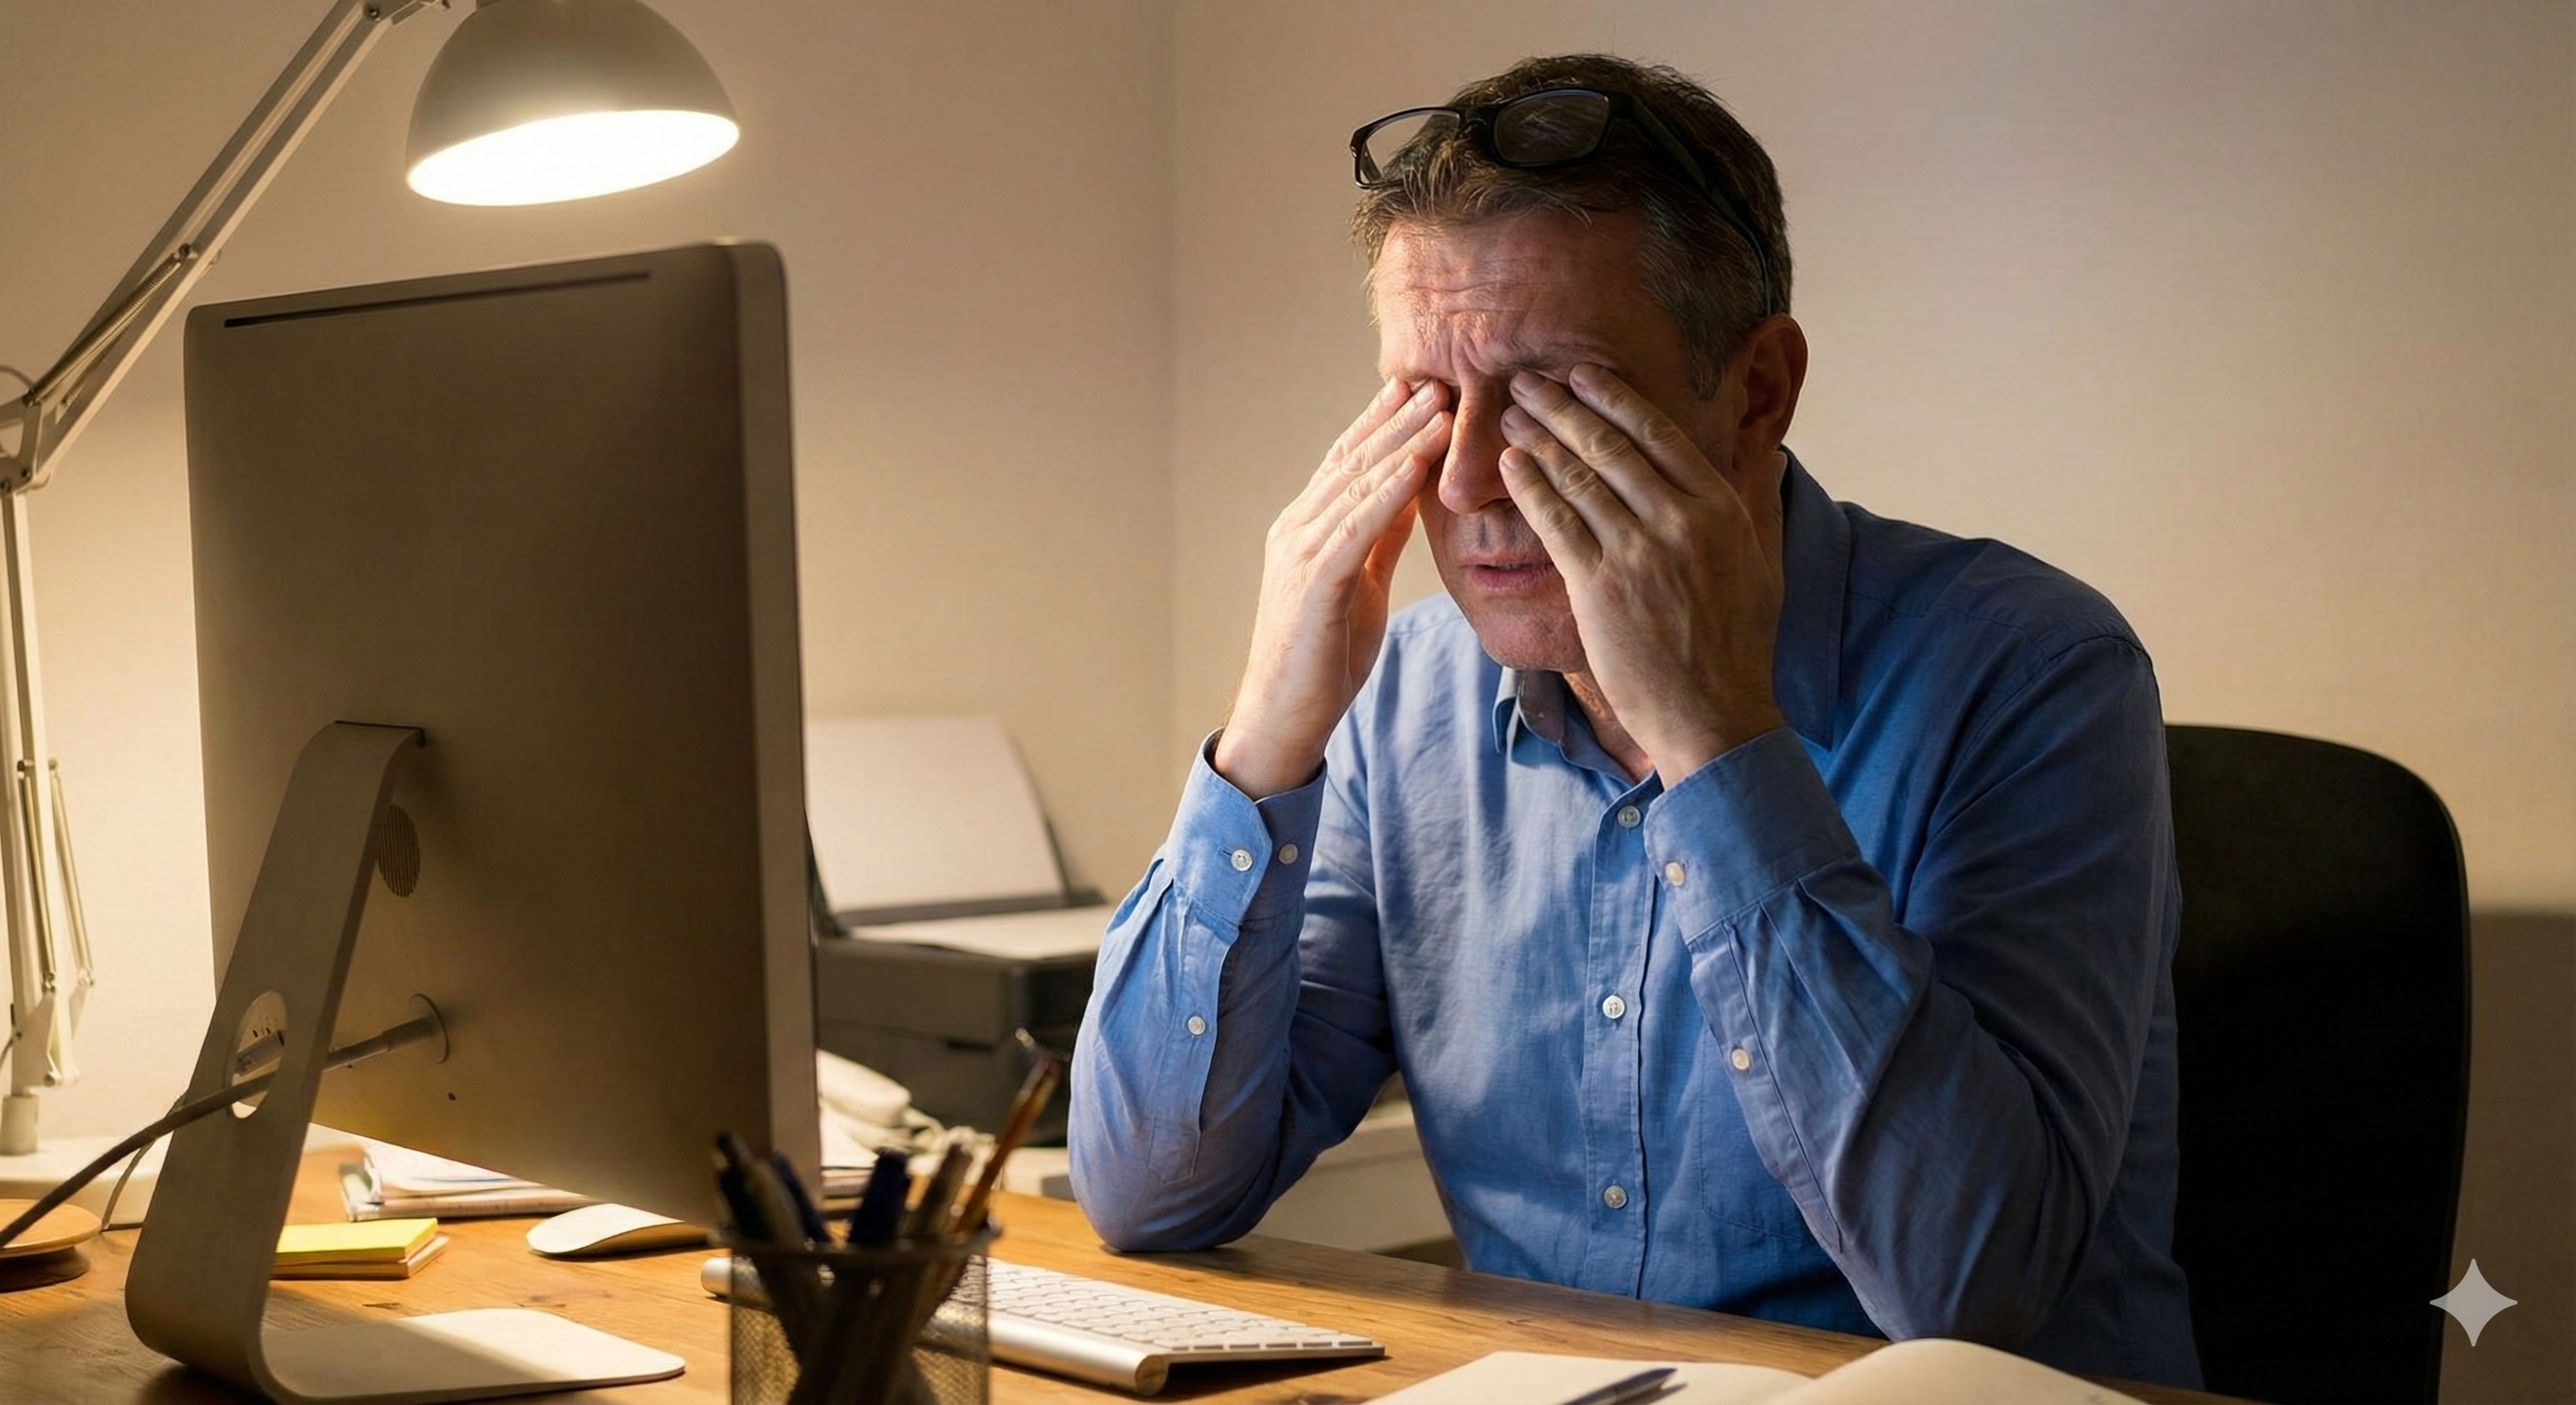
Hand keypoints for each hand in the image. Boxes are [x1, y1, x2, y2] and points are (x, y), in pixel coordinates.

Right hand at [1214, 379, 1451, 797]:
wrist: (1284, 716)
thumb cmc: (1323, 657)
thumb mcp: (1362, 584)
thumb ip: (1381, 538)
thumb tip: (1411, 494)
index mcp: (1307, 529)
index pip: (1348, 463)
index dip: (1383, 422)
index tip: (1419, 387)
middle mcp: (1297, 529)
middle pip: (1354, 460)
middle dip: (1399, 418)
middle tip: (1441, 379)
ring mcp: (1301, 552)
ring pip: (1358, 483)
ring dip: (1403, 441)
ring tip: (1444, 408)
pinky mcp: (1313, 581)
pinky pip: (1358, 525)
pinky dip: (1390, 490)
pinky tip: (1419, 464)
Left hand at [1497, 364, 1786, 777]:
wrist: (1713, 715)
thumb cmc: (1738, 645)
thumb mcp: (1765, 565)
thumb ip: (1760, 503)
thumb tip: (1769, 453)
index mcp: (1720, 508)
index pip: (1660, 434)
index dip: (1614, 398)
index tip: (1582, 375)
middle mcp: (1679, 521)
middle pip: (1610, 445)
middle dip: (1561, 406)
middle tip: (1526, 381)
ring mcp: (1637, 553)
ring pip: (1578, 478)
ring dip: (1538, 438)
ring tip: (1510, 414)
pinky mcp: (1598, 587)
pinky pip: (1556, 523)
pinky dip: (1530, 487)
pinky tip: (1510, 465)